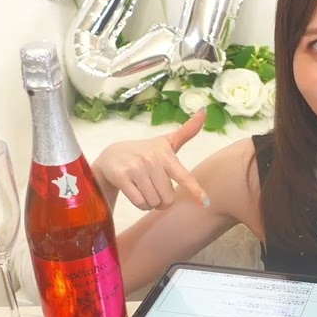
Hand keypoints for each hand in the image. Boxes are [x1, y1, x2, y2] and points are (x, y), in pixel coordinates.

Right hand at [92, 111, 208, 210]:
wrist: (111, 156)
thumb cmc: (144, 152)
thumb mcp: (165, 142)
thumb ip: (186, 132)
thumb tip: (204, 111)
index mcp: (165, 154)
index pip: (183, 176)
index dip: (195, 190)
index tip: (205, 203)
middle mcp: (151, 160)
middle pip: (168, 197)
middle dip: (163, 201)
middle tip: (156, 192)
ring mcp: (135, 168)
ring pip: (153, 202)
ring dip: (151, 203)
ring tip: (145, 190)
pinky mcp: (121, 177)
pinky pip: (139, 202)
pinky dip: (141, 204)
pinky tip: (136, 194)